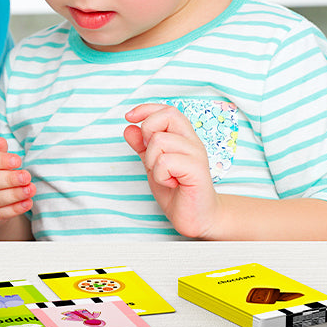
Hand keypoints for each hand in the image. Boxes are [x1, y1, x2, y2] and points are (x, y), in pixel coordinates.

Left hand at [123, 103, 219, 237]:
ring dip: (153, 161)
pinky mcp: (197, 170)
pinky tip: (171, 183)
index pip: (167, 110)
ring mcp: (196, 155)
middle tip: (153, 157)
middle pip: (167, 115)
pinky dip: (161, 175)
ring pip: (160, 140)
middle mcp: (192, 142)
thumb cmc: (177, 191)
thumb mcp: (152, 165)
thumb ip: (142, 146)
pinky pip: (165, 161)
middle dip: (148, 133)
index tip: (129, 117)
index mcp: (183, 138)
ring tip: (165, 176)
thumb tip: (129, 127)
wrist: (195, 218)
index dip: (146, 109)